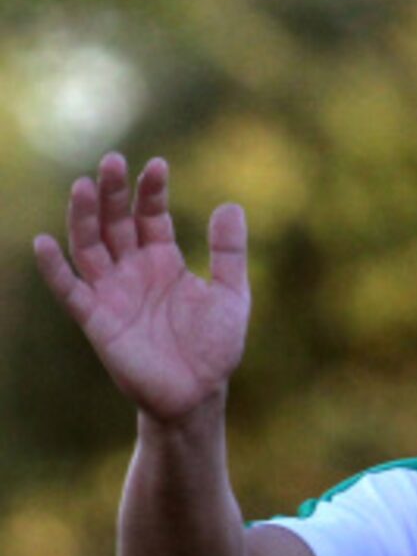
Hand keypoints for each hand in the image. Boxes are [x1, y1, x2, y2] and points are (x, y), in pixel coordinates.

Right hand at [33, 153, 248, 423]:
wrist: (198, 394)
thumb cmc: (214, 346)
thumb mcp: (230, 296)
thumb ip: (229, 254)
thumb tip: (231, 205)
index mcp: (162, 259)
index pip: (150, 214)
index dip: (151, 190)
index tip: (158, 166)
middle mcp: (131, 268)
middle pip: (114, 220)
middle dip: (112, 191)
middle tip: (113, 162)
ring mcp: (111, 291)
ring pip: (89, 244)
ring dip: (83, 216)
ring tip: (85, 186)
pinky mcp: (96, 318)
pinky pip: (70, 290)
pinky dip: (55, 269)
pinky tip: (45, 244)